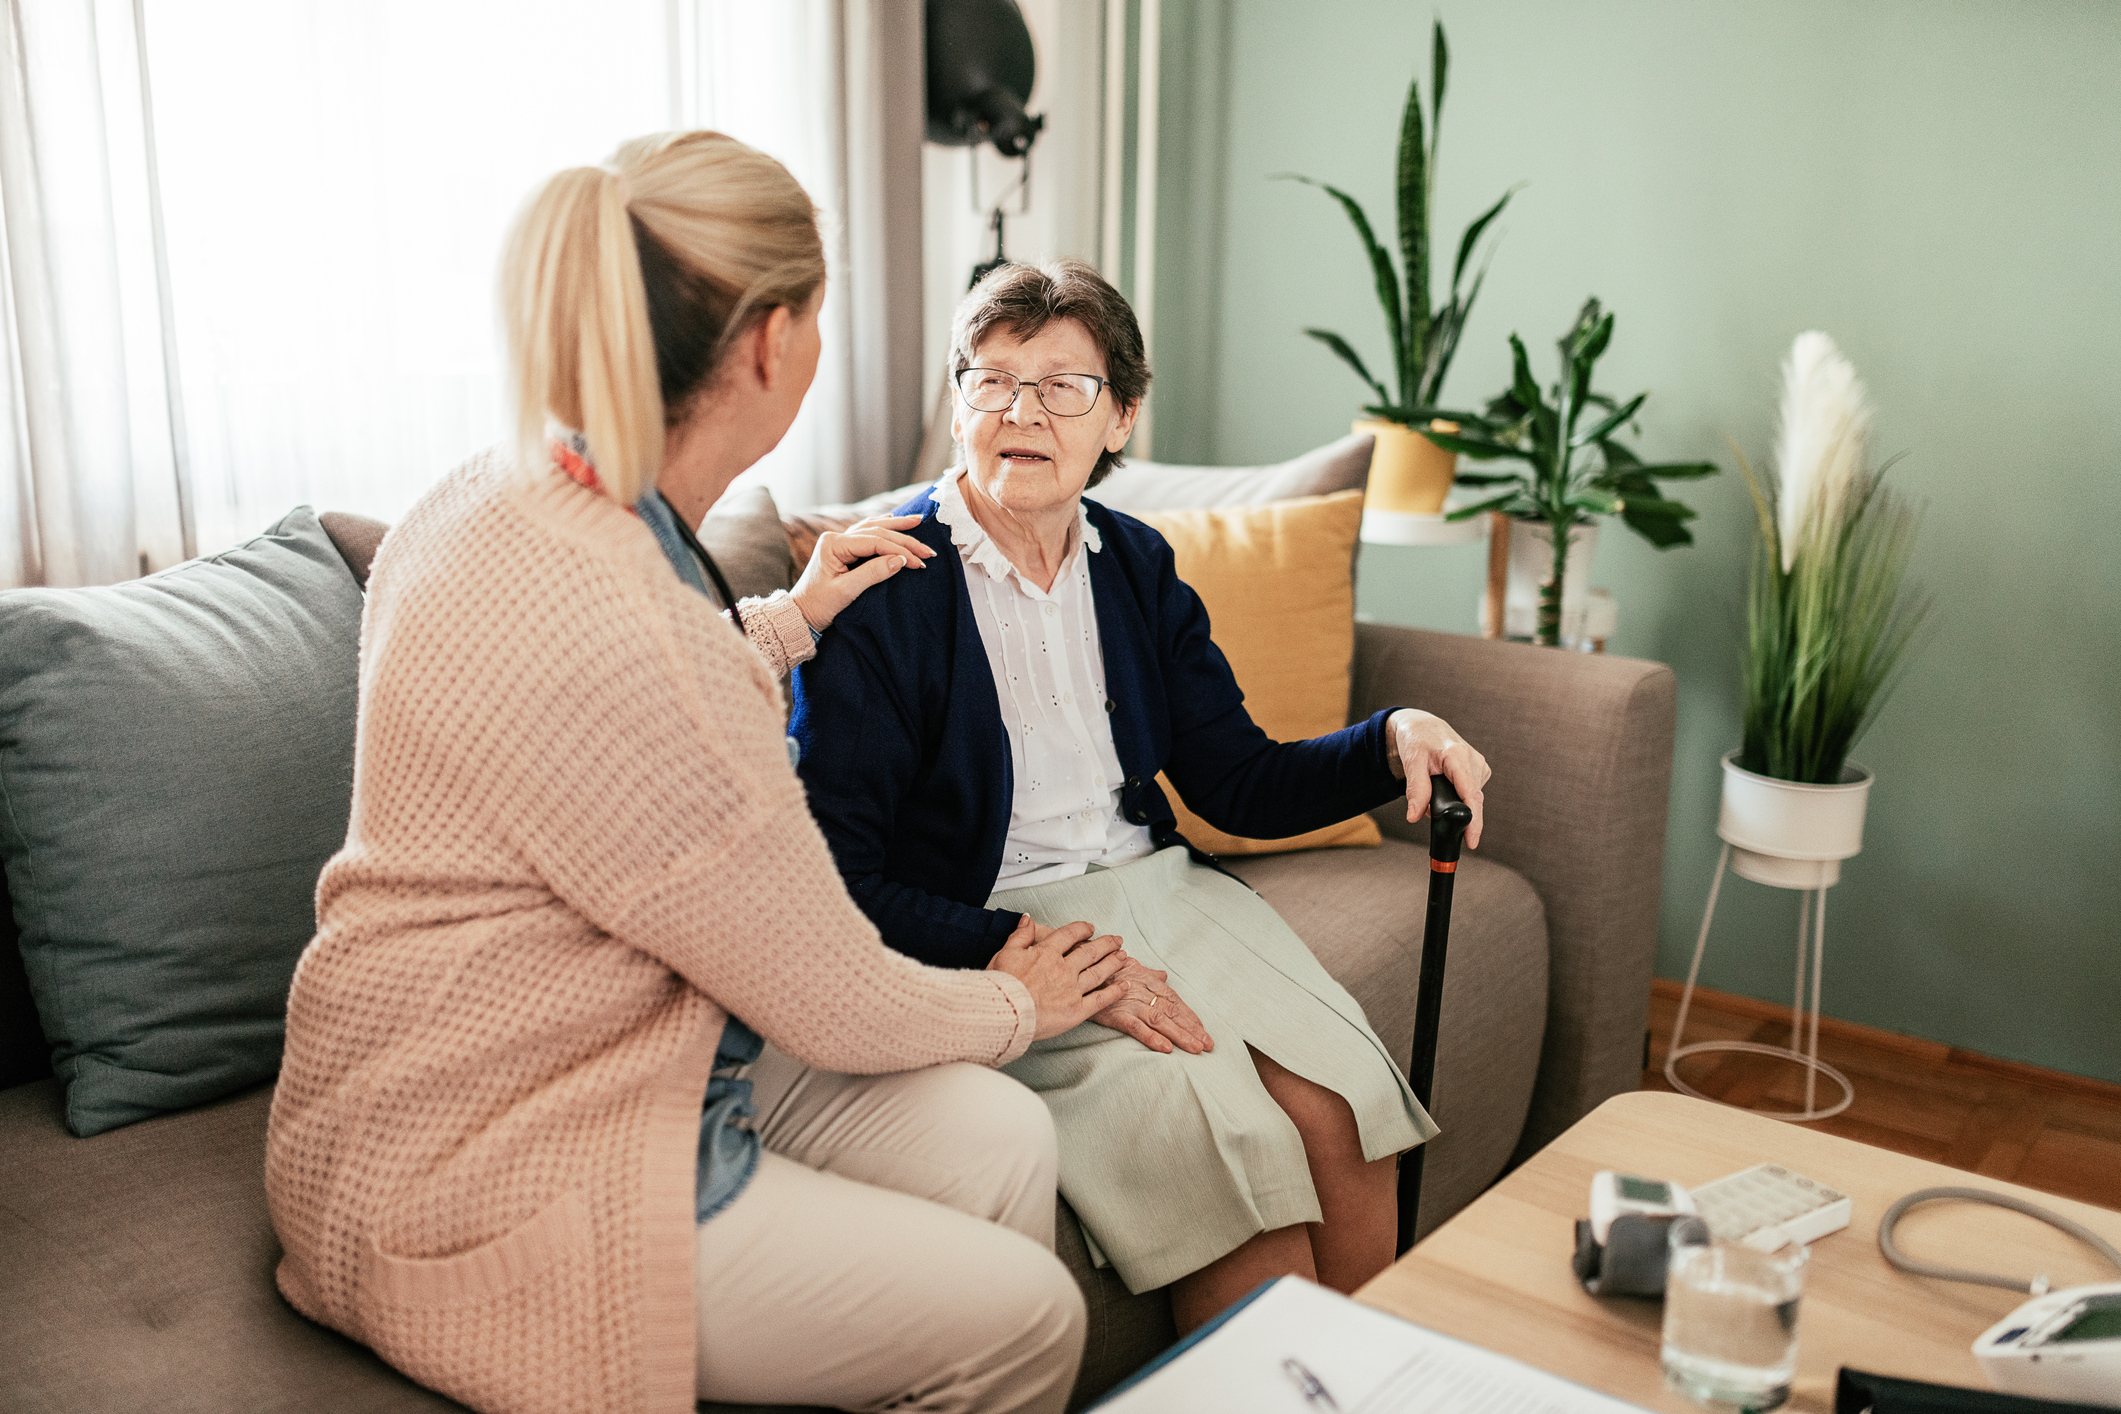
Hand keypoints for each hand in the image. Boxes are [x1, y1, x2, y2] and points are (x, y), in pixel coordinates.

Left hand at [790, 514, 935, 631]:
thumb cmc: (819, 605)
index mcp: (833, 544)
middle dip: (905, 540)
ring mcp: (839, 541)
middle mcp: (836, 538)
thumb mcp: (846, 592)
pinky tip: (893, 520)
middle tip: (928, 550)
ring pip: (873, 528)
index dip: (899, 550)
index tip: (918, 562)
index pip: (874, 542)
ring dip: (897, 526)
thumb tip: (901, 560)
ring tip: (918, 521)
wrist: (800, 614)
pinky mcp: (843, 549)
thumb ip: (873, 574)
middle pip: (877, 532)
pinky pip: (867, 533)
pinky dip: (883, 527)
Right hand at [986, 915, 1128, 1040]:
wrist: (1003, 1013)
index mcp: (1047, 953)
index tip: (1090, 928)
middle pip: (1090, 952)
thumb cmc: (1001, 985)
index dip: (1082, 929)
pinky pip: (1100, 999)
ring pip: (1099, 972)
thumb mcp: (1005, 953)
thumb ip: (1020, 935)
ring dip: (1113, 962)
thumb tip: (1028, 918)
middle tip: (1117, 940)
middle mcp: (1063, 968)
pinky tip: (1124, 985)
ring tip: (1124, 956)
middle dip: (1106, 944)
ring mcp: (1072, 989)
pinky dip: (1114, 992)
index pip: (1069, 935)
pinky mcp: (1076, 1010)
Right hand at [1091, 958, 1213, 1054]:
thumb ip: (1149, 973)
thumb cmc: (1105, 967)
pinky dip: (1152, 1037)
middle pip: (1173, 1013)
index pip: (1176, 1002)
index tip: (1203, 1031)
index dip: (1190, 1017)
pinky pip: (1137, 1027)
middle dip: (1192, 1030)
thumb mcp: (1130, 966)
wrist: (1079, 966)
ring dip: (1180, 1035)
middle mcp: (1144, 992)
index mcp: (1150, 982)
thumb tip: (1163, 974)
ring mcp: (1131, 1003)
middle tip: (1208, 1045)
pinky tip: (1166, 1048)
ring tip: (1196, 1049)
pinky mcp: (1116, 1013)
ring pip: (1161, 1021)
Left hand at [1385, 708, 1490, 849]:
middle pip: (1471, 801)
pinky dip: (1455, 797)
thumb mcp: (1411, 762)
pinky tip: (1443, 786)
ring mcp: (1480, 766)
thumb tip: (1414, 817)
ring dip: (1451, 803)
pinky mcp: (1480, 771)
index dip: (1473, 821)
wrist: (1423, 727)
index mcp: (1458, 756)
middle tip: (1428, 806)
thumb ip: (1415, 790)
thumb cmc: (1416, 740)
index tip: (1472, 841)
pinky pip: (1469, 794)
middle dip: (1451, 811)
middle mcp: (1474, 760)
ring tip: (1431, 787)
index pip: (1470, 795)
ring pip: (1469, 799)